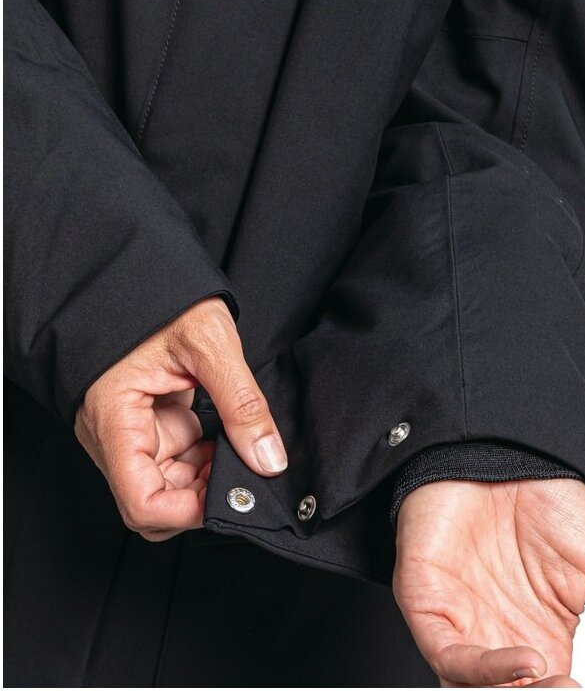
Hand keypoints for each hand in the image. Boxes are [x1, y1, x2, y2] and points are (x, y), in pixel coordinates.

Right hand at [74, 296, 286, 540]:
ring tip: (239, 447)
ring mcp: (131, 431)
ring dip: (205, 478)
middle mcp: (114, 434)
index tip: (229, 497)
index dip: (186, 512)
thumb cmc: (161, 298)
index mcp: (114, 417)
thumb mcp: (211, 343)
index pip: (140, 502)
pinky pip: (173, 459)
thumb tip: (268, 460)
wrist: (140, 275)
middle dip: (200, 496)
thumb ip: (242, 404)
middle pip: (153, 500)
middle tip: (243, 470)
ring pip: (166, 484)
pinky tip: (226, 438)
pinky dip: (202, 459)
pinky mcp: (147, 423)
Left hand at [393, 479, 584, 687]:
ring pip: (476, 689)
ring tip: (562, 686)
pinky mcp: (427, 603)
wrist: (513, 447)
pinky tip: (530, 663)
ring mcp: (460, 624)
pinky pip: (448, 654)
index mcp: (538, 639)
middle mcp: (497, 639)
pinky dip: (484, 671)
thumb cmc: (555, 500)